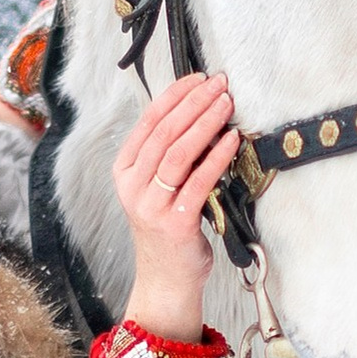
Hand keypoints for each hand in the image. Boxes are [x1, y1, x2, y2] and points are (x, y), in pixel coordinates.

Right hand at [112, 74, 239, 342]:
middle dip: (194, 103)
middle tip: (219, 84)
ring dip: (205, 123)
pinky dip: (217, 157)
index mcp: (124, 171)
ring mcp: (151, 205)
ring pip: (178, 152)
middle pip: (164, 133)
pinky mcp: (175, 222)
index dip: (175, 95)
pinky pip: (198, 181)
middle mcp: (133, 186)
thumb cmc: (168, 229)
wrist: (166, 279)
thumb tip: (202, 113)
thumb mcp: (158, 188)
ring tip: (226, 104)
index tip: (199, 78)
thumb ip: (170, 156)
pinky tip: (232, 140)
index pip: (148, 122)